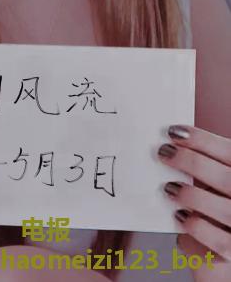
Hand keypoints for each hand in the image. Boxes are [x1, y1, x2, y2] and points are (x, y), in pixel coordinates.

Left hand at [158, 125, 230, 277]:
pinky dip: (197, 227)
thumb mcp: (221, 182)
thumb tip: (174, 146)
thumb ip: (209, 169)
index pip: (230, 151)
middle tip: (163, 153)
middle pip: (225, 178)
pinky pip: (219, 241)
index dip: (202, 140)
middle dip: (190, 161)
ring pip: (223, 209)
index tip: (174, 132)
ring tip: (169, 187)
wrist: (230, 254)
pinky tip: (180, 217)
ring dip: (192, 195)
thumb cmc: (222, 206)